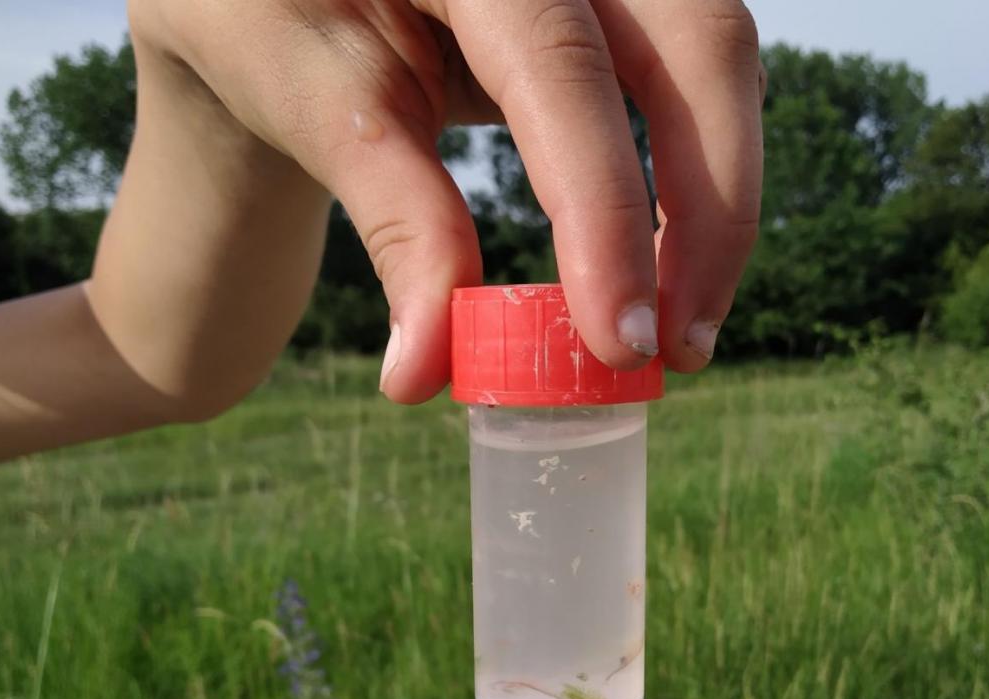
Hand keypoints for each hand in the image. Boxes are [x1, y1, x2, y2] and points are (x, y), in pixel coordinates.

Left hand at [127, 0, 764, 401]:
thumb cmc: (268, 13)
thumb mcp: (309, 99)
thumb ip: (390, 217)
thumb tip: (425, 372)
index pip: (561, 64)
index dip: (605, 208)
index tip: (620, 341)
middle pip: (700, 41)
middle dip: (713, 210)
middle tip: (678, 350)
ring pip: (717, 59)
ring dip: (719, 202)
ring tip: (678, 326)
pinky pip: (692, 74)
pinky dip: (697, 171)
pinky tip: (665, 258)